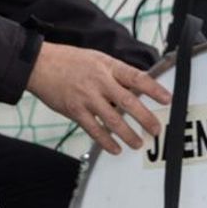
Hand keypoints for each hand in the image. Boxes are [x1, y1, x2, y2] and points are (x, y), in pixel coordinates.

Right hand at [26, 42, 170, 153]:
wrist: (39, 65)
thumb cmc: (68, 61)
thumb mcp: (97, 59)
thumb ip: (116, 73)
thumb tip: (137, 87)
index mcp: (107, 67)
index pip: (136, 78)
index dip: (154, 89)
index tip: (167, 100)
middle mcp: (99, 82)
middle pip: (128, 102)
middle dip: (145, 118)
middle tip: (156, 129)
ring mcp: (86, 98)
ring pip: (112, 119)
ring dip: (128, 134)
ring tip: (138, 143)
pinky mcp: (74, 111)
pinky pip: (93, 129)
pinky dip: (105, 141)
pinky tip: (115, 149)